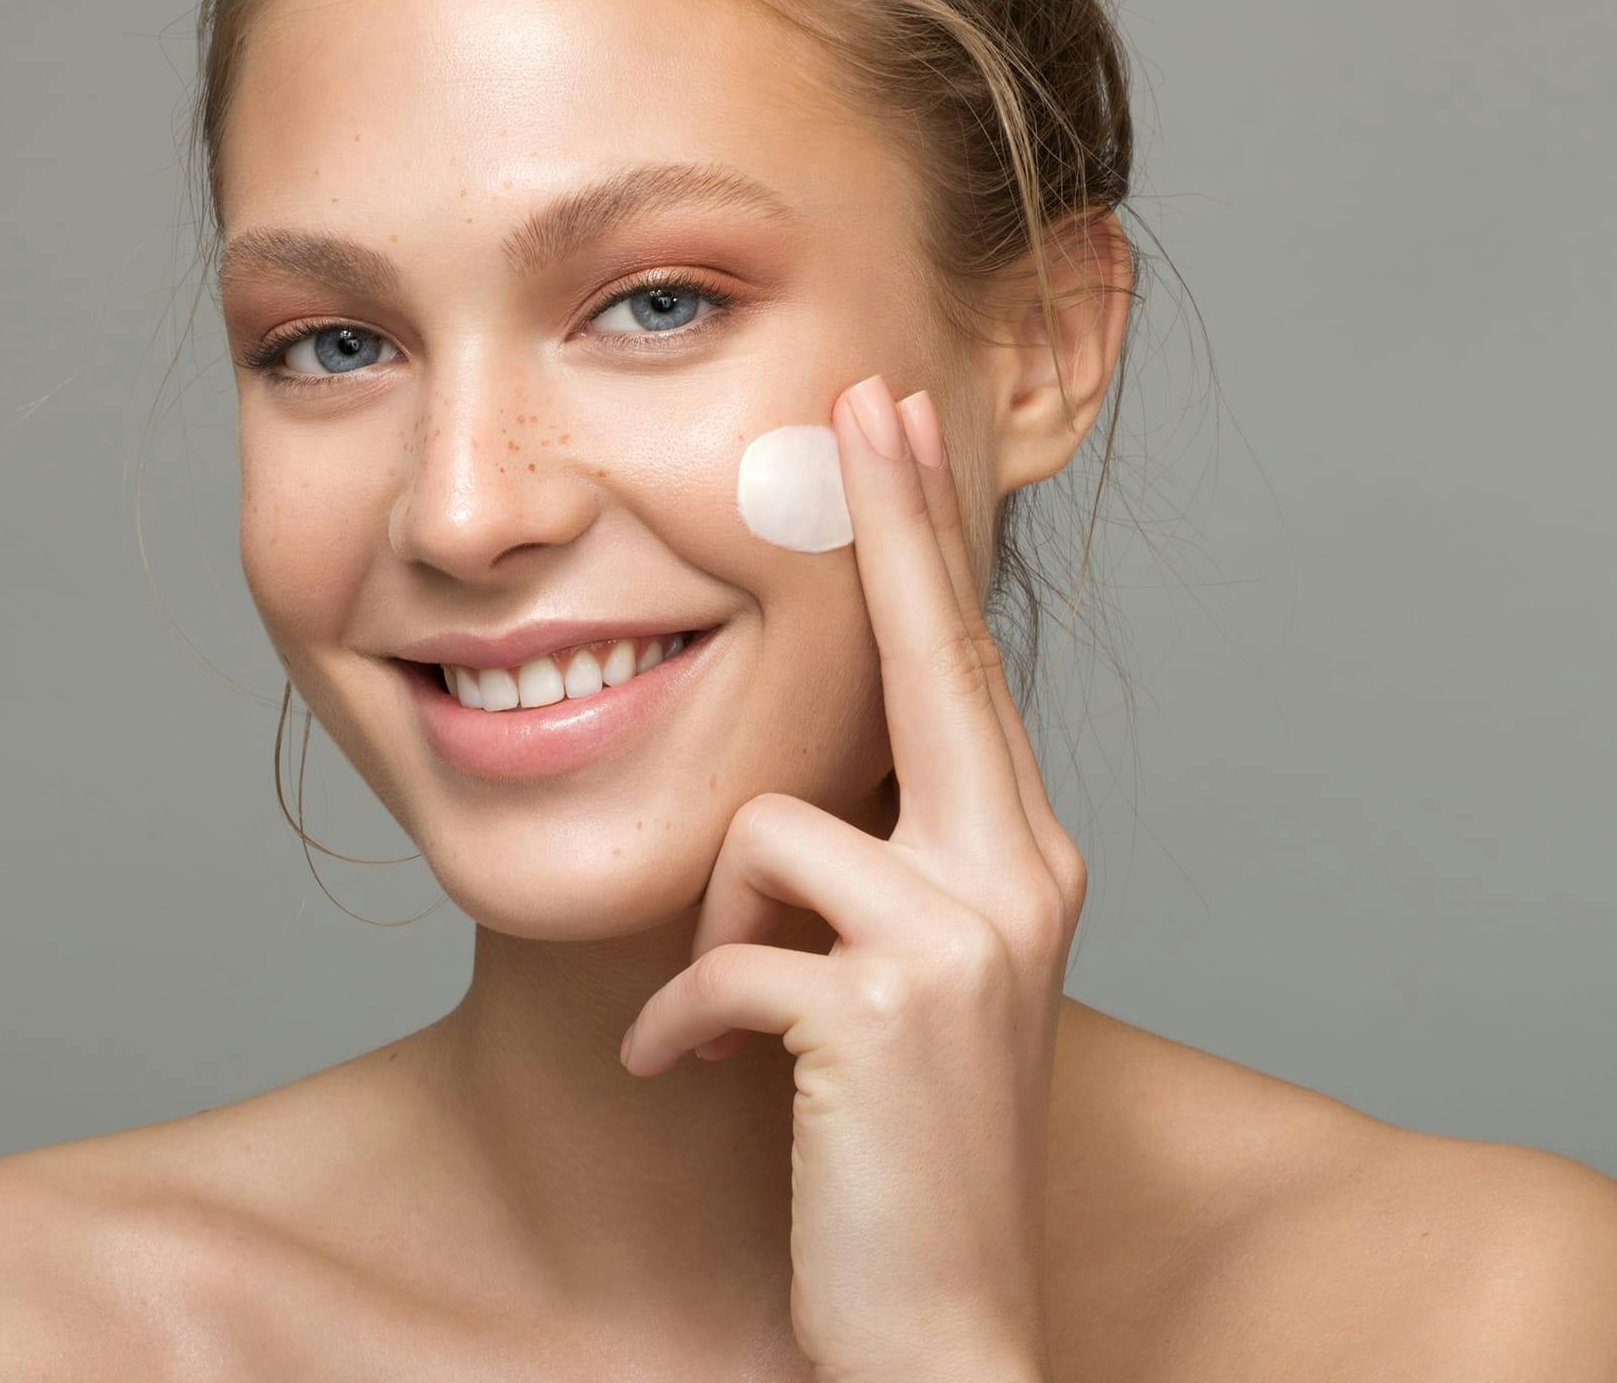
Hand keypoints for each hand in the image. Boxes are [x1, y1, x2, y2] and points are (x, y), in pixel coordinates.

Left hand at [617, 371, 1084, 1382]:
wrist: (938, 1324)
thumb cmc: (891, 1135)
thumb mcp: (903, 971)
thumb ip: (874, 857)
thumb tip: (796, 769)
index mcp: (1016, 858)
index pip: (958, 668)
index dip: (922, 541)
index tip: (892, 427)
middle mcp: (1016, 873)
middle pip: (930, 658)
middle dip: (888, 524)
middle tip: (856, 403)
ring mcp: (962, 934)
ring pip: (770, 829)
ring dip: (716, 932)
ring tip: (730, 1024)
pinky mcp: (886, 1003)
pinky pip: (722, 951)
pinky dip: (677, 1017)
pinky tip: (683, 1072)